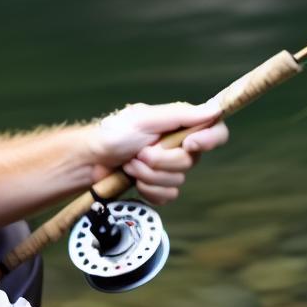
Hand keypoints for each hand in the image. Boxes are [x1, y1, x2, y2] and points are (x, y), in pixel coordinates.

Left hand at [89, 100, 228, 204]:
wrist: (91, 160)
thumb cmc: (114, 133)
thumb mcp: (146, 118)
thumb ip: (181, 115)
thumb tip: (215, 110)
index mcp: (181, 126)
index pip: (215, 132)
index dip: (209, 140)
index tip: (189, 144)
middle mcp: (180, 146)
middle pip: (192, 161)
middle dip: (162, 160)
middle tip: (140, 152)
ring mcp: (171, 169)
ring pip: (178, 181)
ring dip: (150, 175)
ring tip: (131, 164)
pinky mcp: (160, 187)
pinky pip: (168, 196)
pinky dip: (149, 190)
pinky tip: (135, 180)